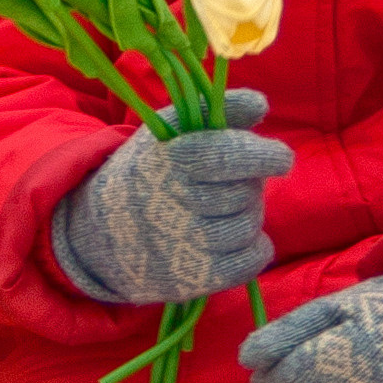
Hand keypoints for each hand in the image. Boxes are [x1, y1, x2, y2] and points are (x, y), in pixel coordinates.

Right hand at [51, 92, 292, 305]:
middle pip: (245, 192)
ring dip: (248, 215)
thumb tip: (260, 104)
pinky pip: (250, 260)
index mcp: (167, 159)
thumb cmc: (149, 173)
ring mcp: (182, 244)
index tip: (281, 158)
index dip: (262, 155)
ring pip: (249, 225)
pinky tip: (237, 237)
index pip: (224, 155)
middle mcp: (172, 202)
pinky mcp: (193, 278)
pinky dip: (255, 248)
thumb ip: (217, 112)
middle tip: (231, 184)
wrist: (101, 233)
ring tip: (223, 210)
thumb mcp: (170, 132)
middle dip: (249, 186)